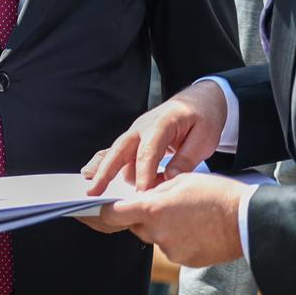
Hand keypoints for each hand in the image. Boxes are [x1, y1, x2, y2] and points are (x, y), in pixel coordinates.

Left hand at [79, 173, 247, 267]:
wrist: (248, 222)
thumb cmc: (216, 194)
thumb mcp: (180, 180)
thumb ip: (153, 189)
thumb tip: (137, 196)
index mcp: (152, 209)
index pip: (112, 214)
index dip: (94, 213)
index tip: (82, 211)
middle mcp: (156, 233)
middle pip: (134, 224)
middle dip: (139, 214)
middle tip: (154, 203)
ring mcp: (170, 250)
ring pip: (154, 235)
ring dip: (161, 224)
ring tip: (186, 211)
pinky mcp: (184, 261)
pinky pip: (171, 246)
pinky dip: (177, 236)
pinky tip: (195, 224)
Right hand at [83, 81, 228, 192]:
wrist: (199, 100)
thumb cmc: (204, 118)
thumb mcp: (204, 138)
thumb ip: (186, 159)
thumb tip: (169, 180)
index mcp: (162, 123)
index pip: (148, 151)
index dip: (143, 174)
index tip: (141, 194)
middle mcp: (142, 126)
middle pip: (120, 150)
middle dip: (106, 172)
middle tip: (95, 192)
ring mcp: (135, 132)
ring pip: (115, 153)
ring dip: (104, 171)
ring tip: (91, 189)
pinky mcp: (134, 139)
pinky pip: (116, 152)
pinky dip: (104, 164)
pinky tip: (91, 175)